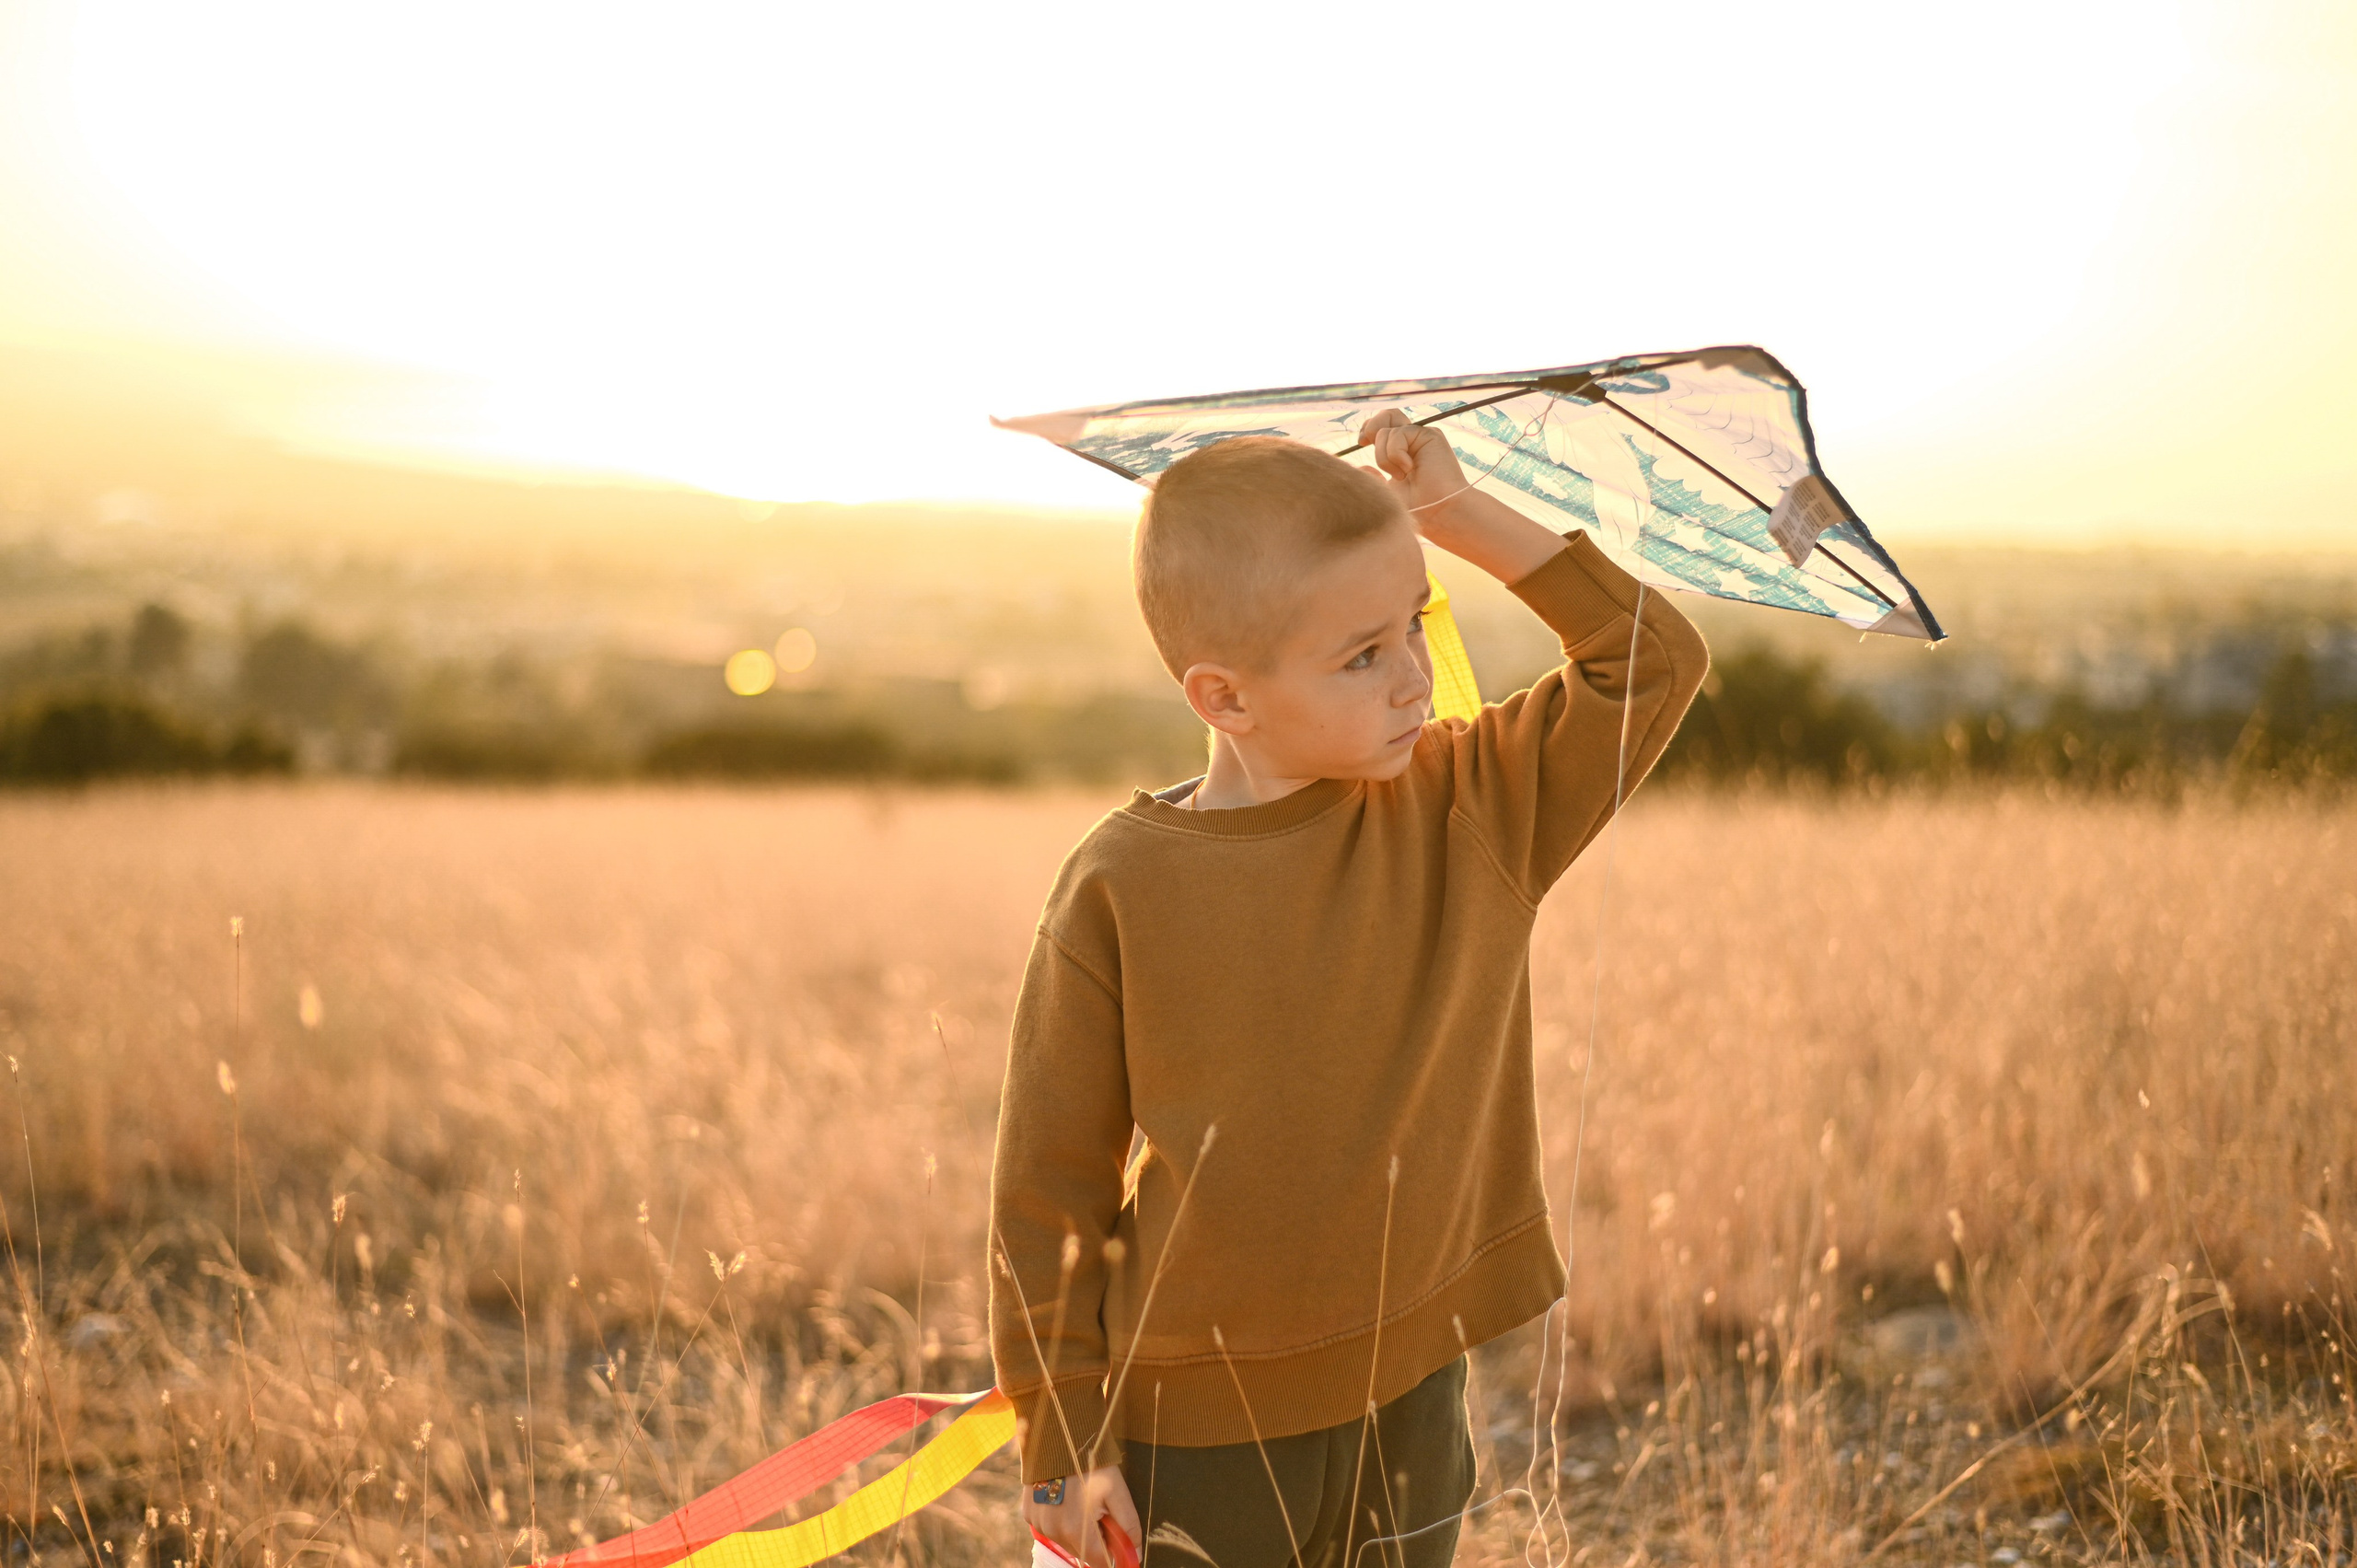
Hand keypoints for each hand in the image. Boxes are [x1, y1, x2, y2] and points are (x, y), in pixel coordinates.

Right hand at [1022, 1465, 1140, 1567]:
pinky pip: (1049, 1527)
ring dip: (1076, 1530)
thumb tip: (1134, 1554)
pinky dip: (1059, 1520)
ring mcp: (1039, 1523)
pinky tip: (1064, 1498)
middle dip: (1095, 1539)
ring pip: (1065, 1540)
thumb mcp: (1117, 1491)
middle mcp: (1054, 1531)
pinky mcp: (1028, 1514)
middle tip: (1100, 1511)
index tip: (1116, 1538)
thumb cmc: (1091, 1463)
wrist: (1058, 1435)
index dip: (1111, 1553)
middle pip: (1082, 1552)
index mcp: (1076, 1529)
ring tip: (1081, 1501)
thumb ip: (1128, 1525)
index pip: (1099, 1561)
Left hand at [1360, 407, 1472, 535]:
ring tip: (1400, 474)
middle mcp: (1411, 441)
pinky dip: (1396, 454)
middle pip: (1385, 415)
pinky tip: (1409, 470)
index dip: (1368, 429)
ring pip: (1386, 429)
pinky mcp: (1429, 435)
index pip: (1381, 426)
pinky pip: (1398, 434)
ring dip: (1384, 455)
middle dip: (1370, 428)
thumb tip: (1361, 467)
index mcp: (1401, 451)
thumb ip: (1372, 477)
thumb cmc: (1415, 507)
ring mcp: (1420, 437)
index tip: (1362, 443)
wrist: (1437, 512)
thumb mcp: (1385, 491)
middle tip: (1366, 444)